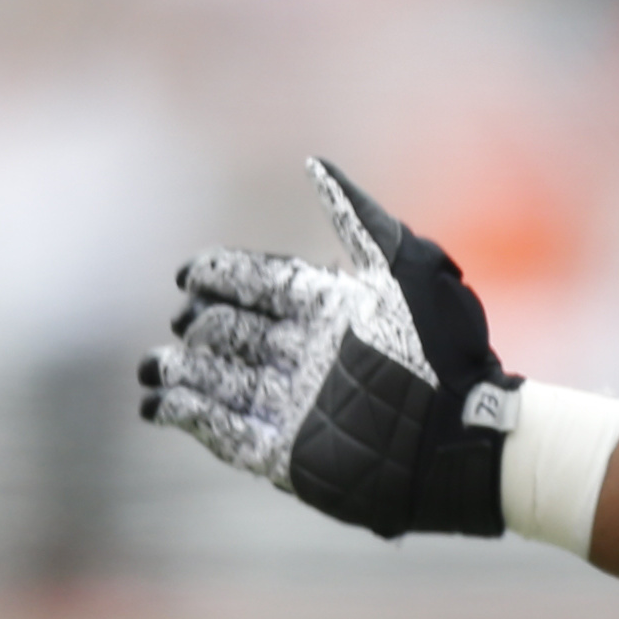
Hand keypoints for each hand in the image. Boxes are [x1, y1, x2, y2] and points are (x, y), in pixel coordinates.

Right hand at [140, 159, 519, 538]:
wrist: (465, 433)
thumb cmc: (444, 348)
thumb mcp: (406, 267)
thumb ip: (355, 215)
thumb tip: (311, 163)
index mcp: (325, 309)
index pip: (257, 284)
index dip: (219, 276)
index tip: (188, 273)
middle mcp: (303, 354)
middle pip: (230, 332)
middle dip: (195, 326)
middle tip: (179, 324)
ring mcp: (292, 405)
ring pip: (219, 381)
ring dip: (180, 372)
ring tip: (152, 368)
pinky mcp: (286, 455)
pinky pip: (228, 432)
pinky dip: (192, 417)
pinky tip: (161, 405)